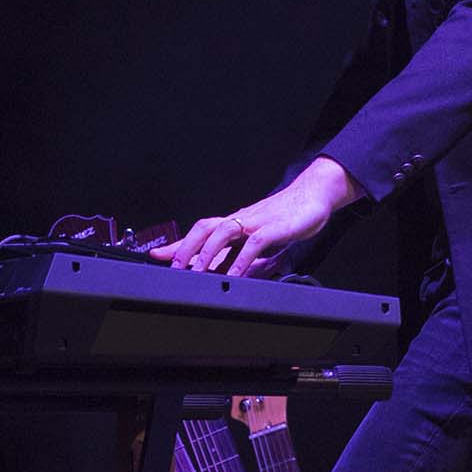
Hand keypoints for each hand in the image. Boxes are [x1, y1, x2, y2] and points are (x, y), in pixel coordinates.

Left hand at [149, 157, 362, 278]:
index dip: (178, 243)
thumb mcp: (261, 237)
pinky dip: (241, 260)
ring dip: (208, 253)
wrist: (315, 196)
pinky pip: (253, 243)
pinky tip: (236, 275)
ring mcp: (257, 222)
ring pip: (224, 231)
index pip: (201, 230)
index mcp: (236, 222)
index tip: (156, 256)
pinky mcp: (275, 227)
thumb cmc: (288, 217)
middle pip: (205, 227)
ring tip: (198, 273)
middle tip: (174, 270)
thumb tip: (228, 273)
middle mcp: (241, 220)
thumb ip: (243, 253)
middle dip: (186, 248)